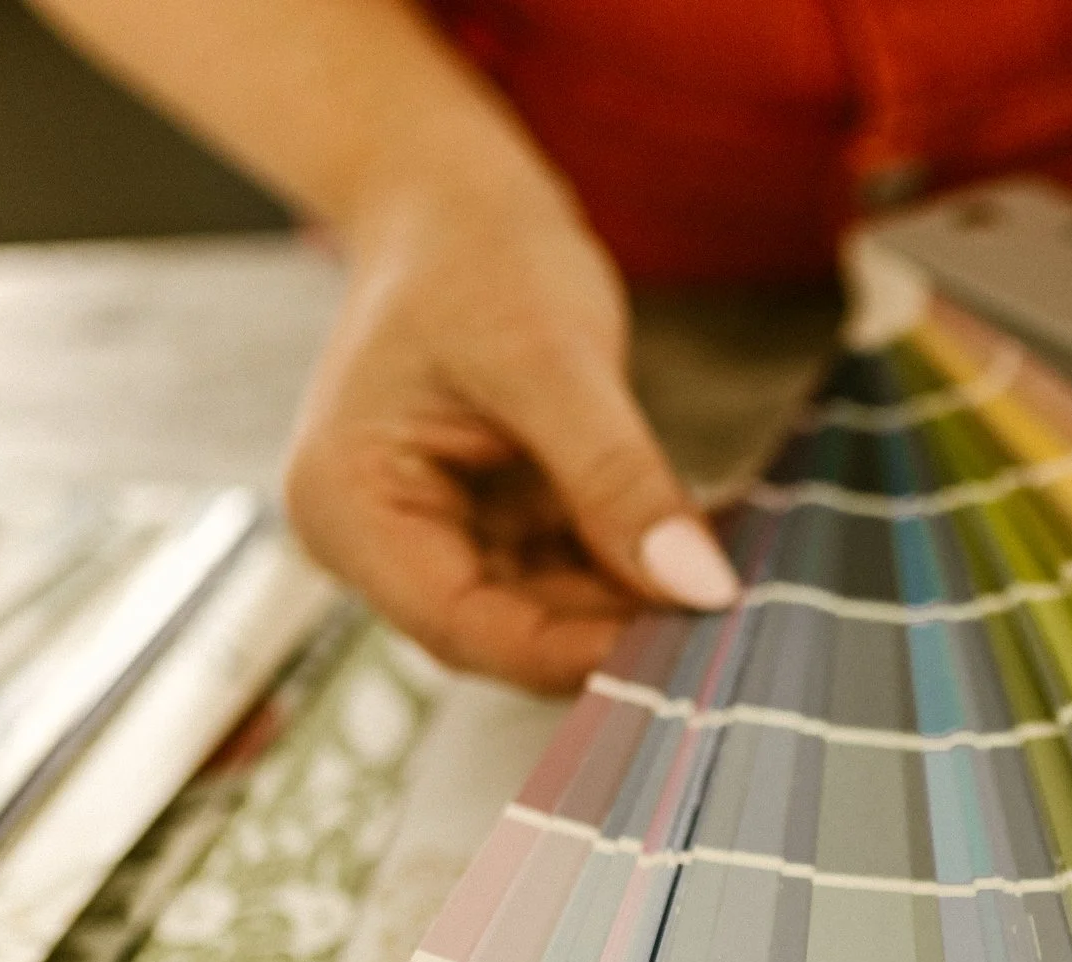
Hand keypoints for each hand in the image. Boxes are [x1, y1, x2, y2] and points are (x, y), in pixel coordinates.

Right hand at [283, 180, 739, 692]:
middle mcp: (380, 540)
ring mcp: (438, 536)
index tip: (677, 649)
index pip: (461, 628)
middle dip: (612, 630)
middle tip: (721, 619)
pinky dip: (633, 566)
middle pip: (508, 632)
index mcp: (349, 508)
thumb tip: (698, 588)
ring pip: (551, 613)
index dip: (571, 653)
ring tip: (723, 581)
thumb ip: (618, 479)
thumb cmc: (474, 252)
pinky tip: (697, 548)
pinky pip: (572, 573)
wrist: (456, 197)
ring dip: (633, 603)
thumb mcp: (553, 360)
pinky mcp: (492, 525)